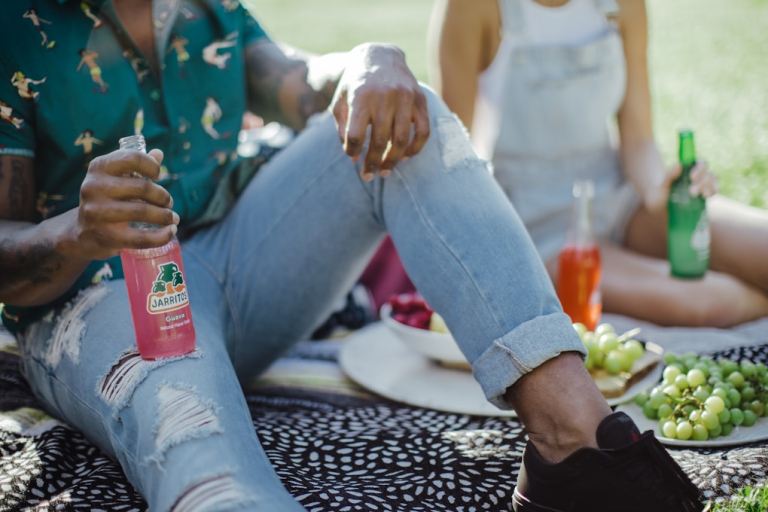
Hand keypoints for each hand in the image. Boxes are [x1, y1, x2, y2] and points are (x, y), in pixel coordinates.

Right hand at [65, 149, 178, 259]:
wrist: (82, 233)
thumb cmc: (106, 199)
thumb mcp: (115, 178)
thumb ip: (136, 166)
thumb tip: (158, 153)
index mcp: (99, 167)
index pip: (132, 158)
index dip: (152, 166)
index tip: (158, 175)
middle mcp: (95, 187)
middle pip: (143, 187)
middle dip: (163, 196)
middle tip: (169, 203)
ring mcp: (98, 212)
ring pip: (143, 211)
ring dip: (165, 215)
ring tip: (172, 218)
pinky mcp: (106, 236)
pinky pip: (141, 237)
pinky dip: (162, 236)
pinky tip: (171, 232)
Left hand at [331, 43, 429, 180]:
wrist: (379, 57)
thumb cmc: (355, 85)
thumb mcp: (341, 102)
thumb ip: (343, 129)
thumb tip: (354, 158)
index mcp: (360, 96)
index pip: (356, 135)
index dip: (352, 151)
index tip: (352, 157)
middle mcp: (384, 96)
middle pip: (379, 141)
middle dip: (373, 163)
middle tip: (368, 175)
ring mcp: (405, 98)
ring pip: (401, 140)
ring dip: (393, 160)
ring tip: (386, 171)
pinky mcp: (420, 100)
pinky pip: (423, 131)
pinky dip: (416, 148)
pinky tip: (406, 157)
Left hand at [644, 161, 716, 210]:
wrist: (661, 209)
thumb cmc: (660, 195)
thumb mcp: (661, 186)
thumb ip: (669, 175)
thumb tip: (679, 165)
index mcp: (687, 169)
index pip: (699, 163)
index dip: (699, 168)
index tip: (692, 178)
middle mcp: (696, 174)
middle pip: (707, 172)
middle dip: (702, 182)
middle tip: (692, 192)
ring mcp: (702, 184)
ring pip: (713, 179)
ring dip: (709, 186)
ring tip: (702, 195)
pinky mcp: (704, 194)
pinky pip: (713, 190)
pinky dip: (713, 191)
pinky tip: (707, 196)